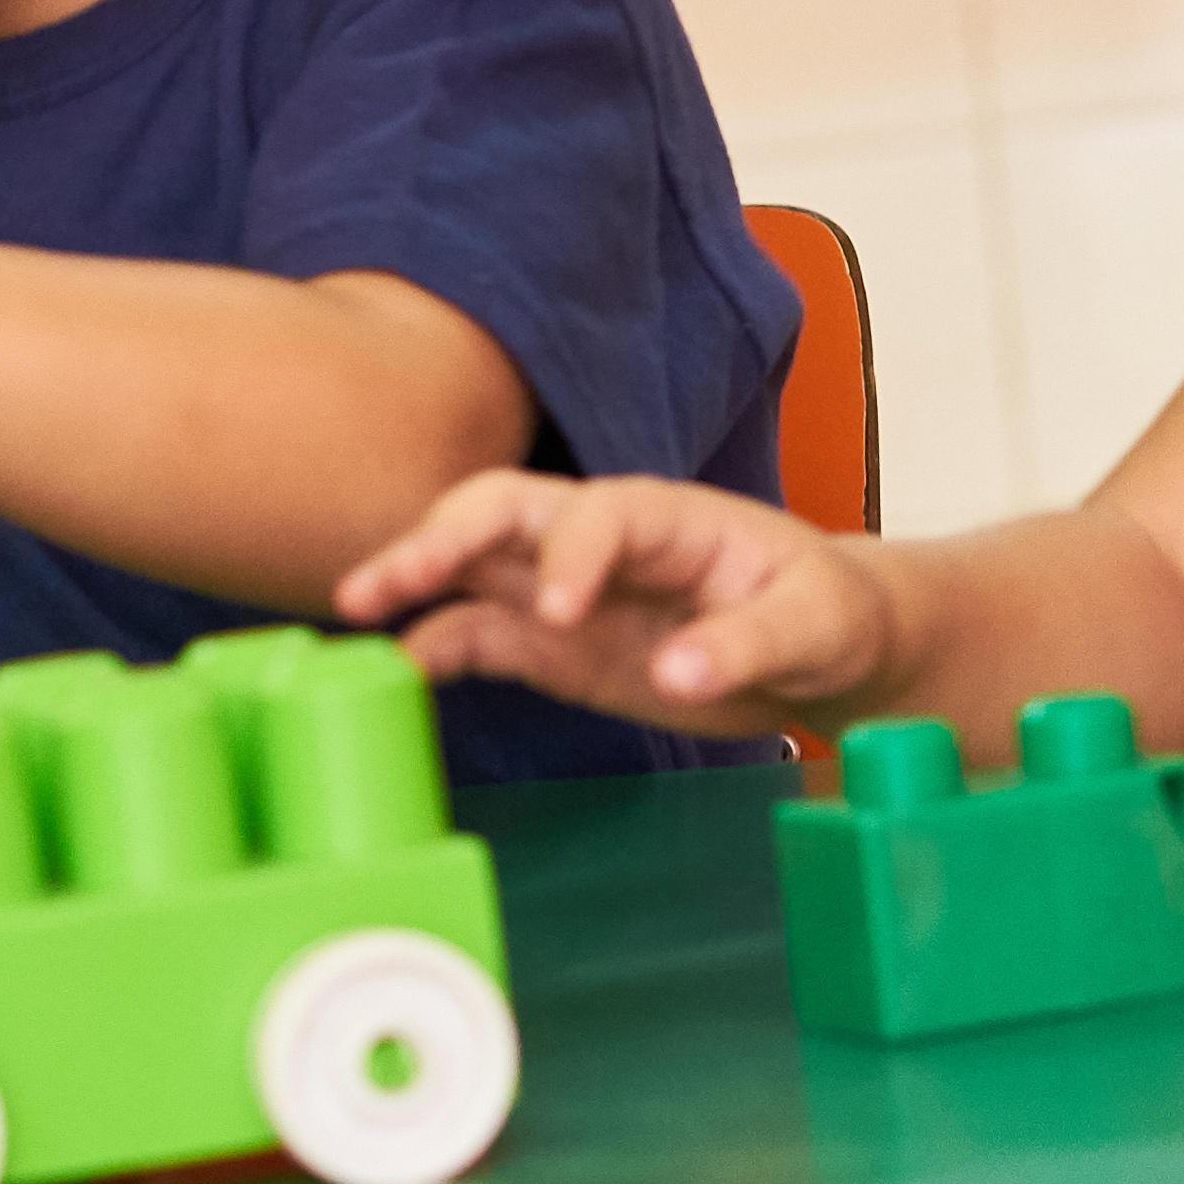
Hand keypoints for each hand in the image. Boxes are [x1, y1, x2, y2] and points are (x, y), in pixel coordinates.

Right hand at [335, 467, 901, 725]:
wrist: (827, 649)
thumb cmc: (830, 616)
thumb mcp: (817, 626)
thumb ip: (750, 643)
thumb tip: (680, 671)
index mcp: (666, 517)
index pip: (597, 514)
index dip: (570, 555)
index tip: (560, 614)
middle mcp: (598, 541)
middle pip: (500, 510)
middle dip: (440, 536)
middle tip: (389, 581)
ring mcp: (565, 589)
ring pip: (470, 564)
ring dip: (411, 578)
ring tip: (353, 612)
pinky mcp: (552, 643)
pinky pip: (479, 636)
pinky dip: (433, 648)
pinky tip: (394, 672)